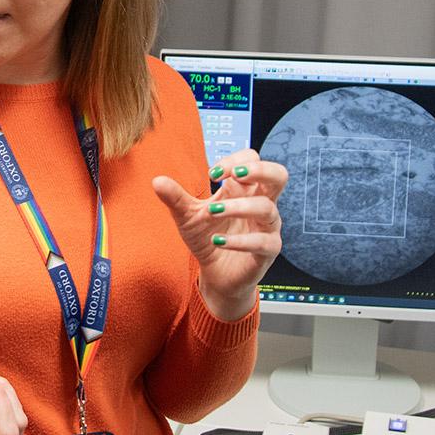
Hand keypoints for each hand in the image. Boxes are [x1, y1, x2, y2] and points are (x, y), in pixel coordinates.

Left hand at [153, 149, 288, 321]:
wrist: (216, 274)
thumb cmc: (207, 238)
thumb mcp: (187, 217)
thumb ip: (175, 198)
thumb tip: (156, 180)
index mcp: (243, 190)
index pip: (252, 160)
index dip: (235, 160)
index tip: (212, 174)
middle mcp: (260, 204)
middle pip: (278, 176)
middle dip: (260, 170)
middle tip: (235, 175)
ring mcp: (267, 227)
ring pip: (267, 208)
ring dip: (239, 206)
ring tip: (212, 211)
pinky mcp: (267, 251)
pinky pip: (263, 242)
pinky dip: (240, 241)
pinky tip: (218, 241)